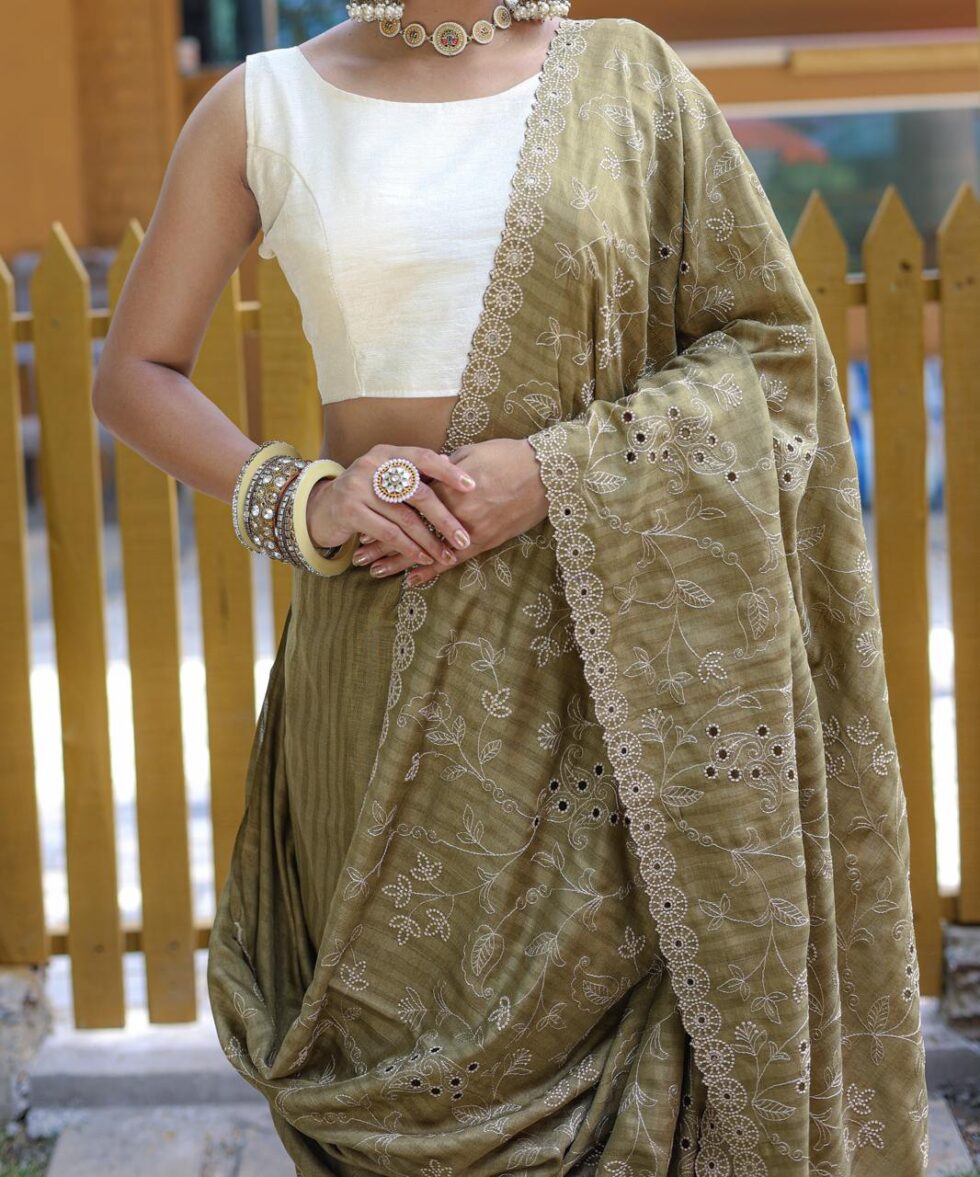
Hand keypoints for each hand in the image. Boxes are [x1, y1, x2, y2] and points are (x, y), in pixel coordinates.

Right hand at [306, 444, 476, 569]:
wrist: (321, 508)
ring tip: (447, 555)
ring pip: (405, 518)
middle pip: (418, 493)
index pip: (423, 457)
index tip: (472, 486)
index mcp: (387, 453)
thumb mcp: (388, 476)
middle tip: (464, 538)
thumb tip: (452, 462)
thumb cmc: (366, 493)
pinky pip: (388, 533)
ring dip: (429, 540)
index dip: (448, 472)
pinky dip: (409, 548)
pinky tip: (423, 558)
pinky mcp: (350, 511)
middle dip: (445, 518)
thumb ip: (415, 471)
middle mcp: (372, 465)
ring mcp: (358, 488)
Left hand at [353, 438, 549, 583]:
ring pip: (427, 549)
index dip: (382, 515)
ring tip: (374, 571)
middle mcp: (454, 512)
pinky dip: (432, 571)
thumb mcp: (469, 454)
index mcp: (446, 486)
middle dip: (382, 543)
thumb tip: (418, 473)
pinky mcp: (485, 541)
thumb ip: (440, 468)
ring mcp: (469, 530)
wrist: (546, 473)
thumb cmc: (508, 456)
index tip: (361, 523)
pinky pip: (453, 561)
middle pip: (409, 530)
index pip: (405, 504)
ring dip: (400, 561)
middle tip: (358, 554)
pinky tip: (412, 581)